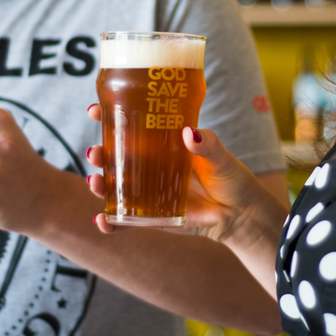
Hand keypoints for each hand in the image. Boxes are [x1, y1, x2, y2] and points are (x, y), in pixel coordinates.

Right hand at [85, 104, 276, 242]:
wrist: (241, 214)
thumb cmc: (231, 179)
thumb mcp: (221, 157)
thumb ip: (208, 145)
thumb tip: (189, 132)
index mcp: (163, 146)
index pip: (130, 128)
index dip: (108, 119)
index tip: (93, 111)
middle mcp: (151, 168)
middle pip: (114, 159)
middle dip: (98, 155)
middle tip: (94, 153)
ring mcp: (149, 194)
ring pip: (115, 189)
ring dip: (99, 185)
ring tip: (94, 183)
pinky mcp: (153, 218)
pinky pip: (126, 222)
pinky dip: (112, 223)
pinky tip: (102, 221)